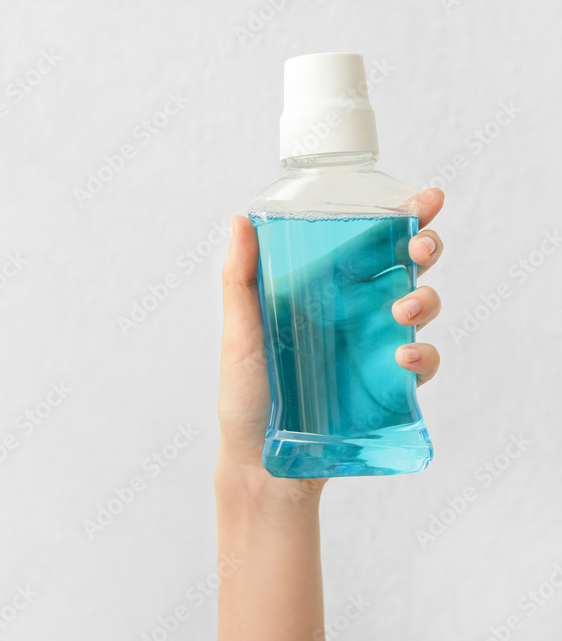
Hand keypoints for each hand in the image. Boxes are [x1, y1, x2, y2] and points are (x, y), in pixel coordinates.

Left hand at [215, 188, 444, 501]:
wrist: (261, 464)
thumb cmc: (246, 396)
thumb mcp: (239, 335)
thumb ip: (241, 281)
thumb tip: (241, 221)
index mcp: (322, 290)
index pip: (367, 243)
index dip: (402, 217)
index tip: (426, 199)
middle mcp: (354, 313)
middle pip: (405, 266)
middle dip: (425, 247)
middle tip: (420, 247)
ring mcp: (374, 349)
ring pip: (421, 308)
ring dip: (425, 299)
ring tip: (403, 312)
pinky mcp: (388, 388)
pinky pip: (423, 365)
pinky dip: (426, 357)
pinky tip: (405, 359)